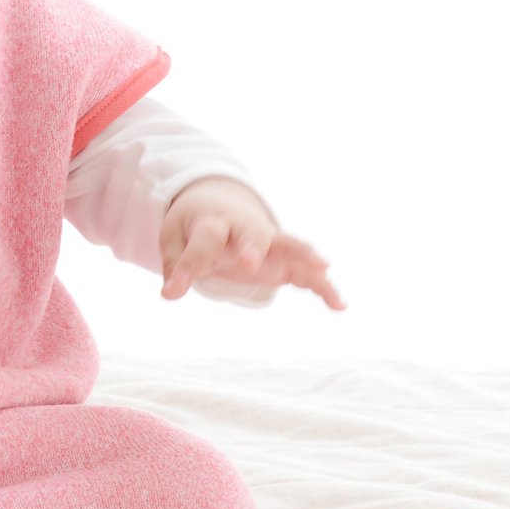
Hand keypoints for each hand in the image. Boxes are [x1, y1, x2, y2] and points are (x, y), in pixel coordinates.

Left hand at [159, 177, 344, 310]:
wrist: (219, 203)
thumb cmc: (194, 227)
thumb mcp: (174, 238)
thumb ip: (175, 263)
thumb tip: (169, 292)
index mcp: (212, 222)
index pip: (202, 242)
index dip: (187, 266)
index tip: (172, 292)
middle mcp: (244, 228)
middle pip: (252, 233)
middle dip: (253, 245)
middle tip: (249, 262)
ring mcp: (269, 242)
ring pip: (289, 244)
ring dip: (304, 254)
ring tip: (323, 266)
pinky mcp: (284, 259)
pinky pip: (307, 271)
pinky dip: (324, 285)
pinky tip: (340, 305)